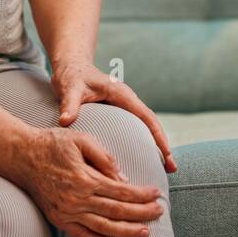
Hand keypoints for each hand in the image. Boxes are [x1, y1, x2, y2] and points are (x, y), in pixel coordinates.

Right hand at [11, 127, 164, 236]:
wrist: (23, 156)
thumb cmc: (54, 144)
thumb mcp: (82, 140)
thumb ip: (104, 157)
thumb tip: (123, 178)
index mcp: (85, 178)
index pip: (122, 190)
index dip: (142, 194)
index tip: (157, 194)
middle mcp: (77, 199)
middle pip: (117, 210)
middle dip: (141, 213)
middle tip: (159, 212)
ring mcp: (67, 212)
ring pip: (103, 227)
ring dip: (126, 231)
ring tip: (145, 232)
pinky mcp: (59, 219)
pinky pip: (81, 235)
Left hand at [51, 61, 176, 172]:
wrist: (70, 66)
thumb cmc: (72, 75)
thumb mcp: (70, 88)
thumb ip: (69, 104)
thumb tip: (65, 121)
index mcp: (122, 95)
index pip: (147, 117)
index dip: (159, 137)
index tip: (167, 155)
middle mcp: (127, 101)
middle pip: (151, 125)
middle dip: (163, 146)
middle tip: (172, 169)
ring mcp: (123, 107)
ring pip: (144, 128)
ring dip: (154, 146)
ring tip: (162, 170)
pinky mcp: (117, 113)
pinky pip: (133, 130)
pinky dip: (141, 144)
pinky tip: (140, 160)